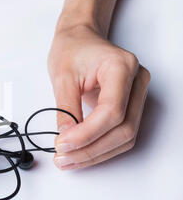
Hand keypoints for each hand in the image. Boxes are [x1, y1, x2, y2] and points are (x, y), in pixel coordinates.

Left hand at [48, 24, 149, 169]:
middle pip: (124, 129)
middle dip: (91, 149)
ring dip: (95, 154)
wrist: (80, 38)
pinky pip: (120, 134)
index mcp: (121, 67)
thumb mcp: (61, 75)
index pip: (112, 110)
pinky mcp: (130, 106)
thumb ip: (65, 107)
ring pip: (125, 137)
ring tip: (67, 160)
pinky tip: (79, 154)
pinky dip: (100, 148)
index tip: (62, 144)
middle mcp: (136, 82)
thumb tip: (66, 137)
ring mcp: (137, 95)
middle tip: (62, 158)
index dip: (87, 133)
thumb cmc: (72, 49)